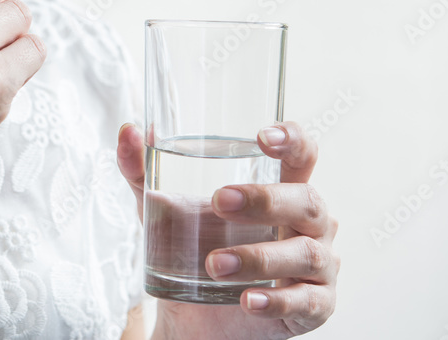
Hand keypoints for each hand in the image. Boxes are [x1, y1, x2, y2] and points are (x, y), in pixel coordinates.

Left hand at [117, 122, 338, 338]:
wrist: (195, 317)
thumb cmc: (194, 250)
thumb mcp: (163, 210)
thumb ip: (142, 171)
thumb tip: (128, 131)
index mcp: (283, 190)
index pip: (303, 156)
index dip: (293, 140)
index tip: (263, 137)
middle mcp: (309, 224)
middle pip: (307, 201)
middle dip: (265, 200)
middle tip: (217, 202)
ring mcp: (318, 266)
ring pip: (306, 254)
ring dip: (258, 257)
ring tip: (213, 263)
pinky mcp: (314, 307)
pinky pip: (306, 303)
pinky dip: (277, 301)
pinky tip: (248, 301)